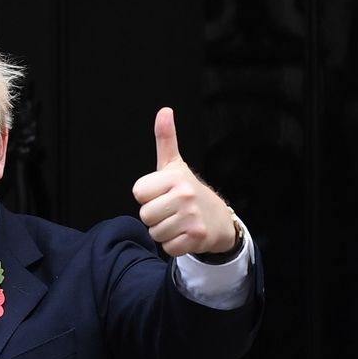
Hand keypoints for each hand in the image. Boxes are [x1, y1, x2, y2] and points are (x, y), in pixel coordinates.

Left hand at [131, 107, 236, 256]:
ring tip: (178, 222)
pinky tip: (184, 235)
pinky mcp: (196, 238)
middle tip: (171, 211)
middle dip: (155, 216)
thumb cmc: (188, 190)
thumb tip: (164, 111)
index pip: (138, 192)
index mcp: (174, 177)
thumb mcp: (174, 165)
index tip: (162, 194)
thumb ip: (166, 140)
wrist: (219, 219)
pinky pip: (167, 247)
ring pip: (155, 233)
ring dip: (164, 232)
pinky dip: (173, 245)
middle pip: (145, 215)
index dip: (147, 196)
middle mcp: (184, 195)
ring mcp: (191, 217)